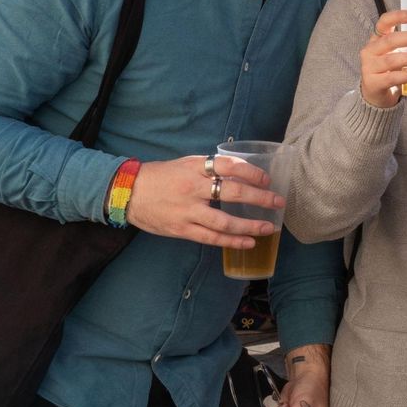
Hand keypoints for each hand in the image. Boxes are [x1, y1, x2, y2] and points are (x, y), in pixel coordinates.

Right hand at [126, 154, 279, 248]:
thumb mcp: (186, 164)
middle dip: (259, 198)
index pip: (228, 166)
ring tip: (268, 228)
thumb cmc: (161, 176)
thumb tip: (241, 172)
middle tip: (278, 202)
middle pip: (232, 193)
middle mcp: (192, 188)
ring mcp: (187, 211)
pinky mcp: (181, 229)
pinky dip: (231, 241)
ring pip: (224, 222)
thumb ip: (210, 168)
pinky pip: (211, 238)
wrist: (128, 193)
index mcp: (194, 168)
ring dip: (250, 226)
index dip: (251, 171)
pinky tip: (248, 242)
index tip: (266, 179)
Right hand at [360, 9, 406, 107]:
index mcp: (378, 38)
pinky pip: (391, 78)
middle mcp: (371, 50)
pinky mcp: (373, 83)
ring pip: (391, 60)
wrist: (375, 93)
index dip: (398, 17)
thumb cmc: (391, 68)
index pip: (384, 22)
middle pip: (390, 40)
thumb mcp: (404, 53)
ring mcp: (370, 67)